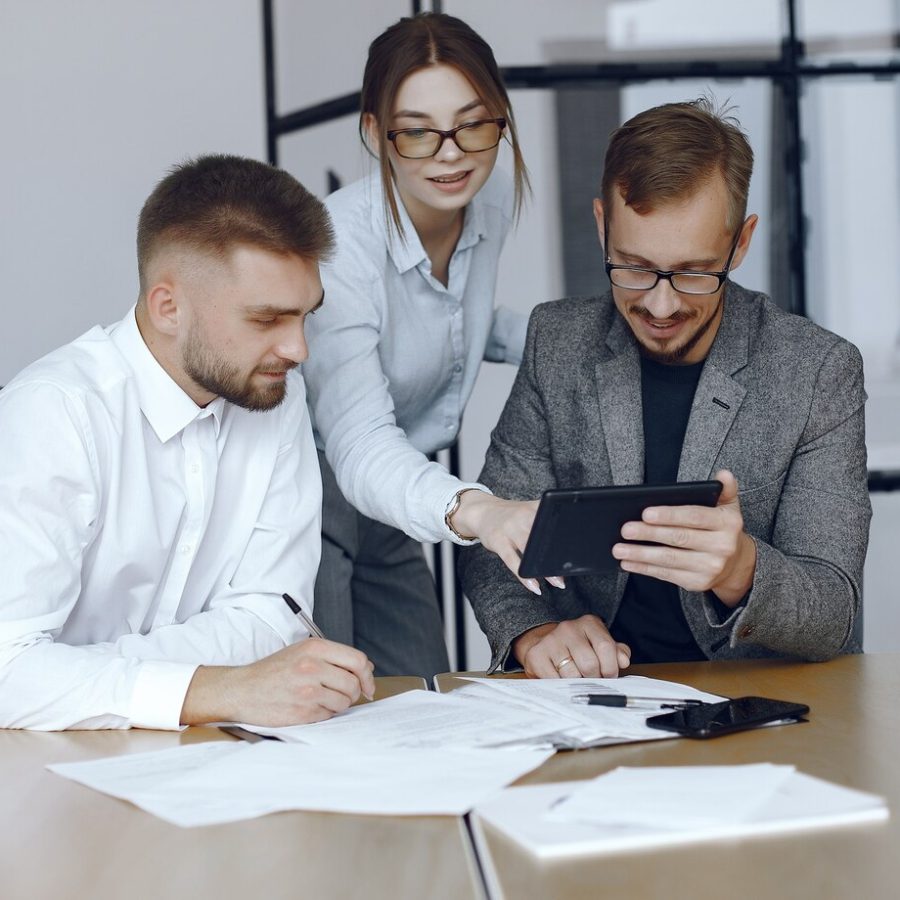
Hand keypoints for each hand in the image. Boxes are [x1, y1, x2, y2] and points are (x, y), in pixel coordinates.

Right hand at [181, 638, 374, 726]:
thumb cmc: (274, 671)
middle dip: (353, 692)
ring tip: (320, 698)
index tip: (367, 684)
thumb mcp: (302, 652)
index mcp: (315, 648)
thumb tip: (367, 668)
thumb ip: (334, 657)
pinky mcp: (302, 712)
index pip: (358, 660)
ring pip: (344, 702)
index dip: (367, 675)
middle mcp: (313, 667)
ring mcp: (307, 690)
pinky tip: (309, 706)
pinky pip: (329, 716)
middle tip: (341, 693)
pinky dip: (324, 714)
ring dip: (338, 704)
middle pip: (354, 684)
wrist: (242, 689)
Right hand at [451, 491, 564, 594]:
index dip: (568, 534)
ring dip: (545, 569)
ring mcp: (509, 528)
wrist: (482, 511)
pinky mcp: (498, 541)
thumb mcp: (530, 511)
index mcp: (535, 507)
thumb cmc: (513, 516)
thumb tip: (570, 548)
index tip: (580, 547)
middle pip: (544, 537)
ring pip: (530, 550)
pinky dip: (524, 577)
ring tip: (558, 583)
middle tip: (570, 571)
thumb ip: (548, 522)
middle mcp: (523, 515)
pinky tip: (534, 587)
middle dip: (557, 555)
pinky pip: (512, 561)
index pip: (555, 520)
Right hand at [511, 615, 630, 677]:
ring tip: (576, 678)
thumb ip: (616, 652)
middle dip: (594, 678)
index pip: (606, 647)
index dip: (611, 667)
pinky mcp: (536, 655)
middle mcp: (569, 628)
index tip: (609, 676)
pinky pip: (554, 680)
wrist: (546, 643)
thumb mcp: (600, 645)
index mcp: (589, 623)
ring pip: (572, 675)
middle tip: (591, 679)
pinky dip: (560, 686)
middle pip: (589, 664)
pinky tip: (561, 678)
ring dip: (577, 683)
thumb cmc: (579, 648)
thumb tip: (623, 661)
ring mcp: (551, 640)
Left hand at [611, 469, 756, 606]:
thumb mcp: (728, 506)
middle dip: (648, 533)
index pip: (694, 517)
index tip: (646, 513)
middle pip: (678, 538)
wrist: (736, 564)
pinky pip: (667, 575)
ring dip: (641, 554)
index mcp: (728, 523)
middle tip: (625, 529)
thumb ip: (725, 488)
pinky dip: (645, 568)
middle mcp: (722, 547)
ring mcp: (710, 567)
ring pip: (669, 559)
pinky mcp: (697, 583)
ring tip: (619, 548)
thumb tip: (723, 474)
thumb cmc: (721, 528)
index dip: (669, 515)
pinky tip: (628, 562)